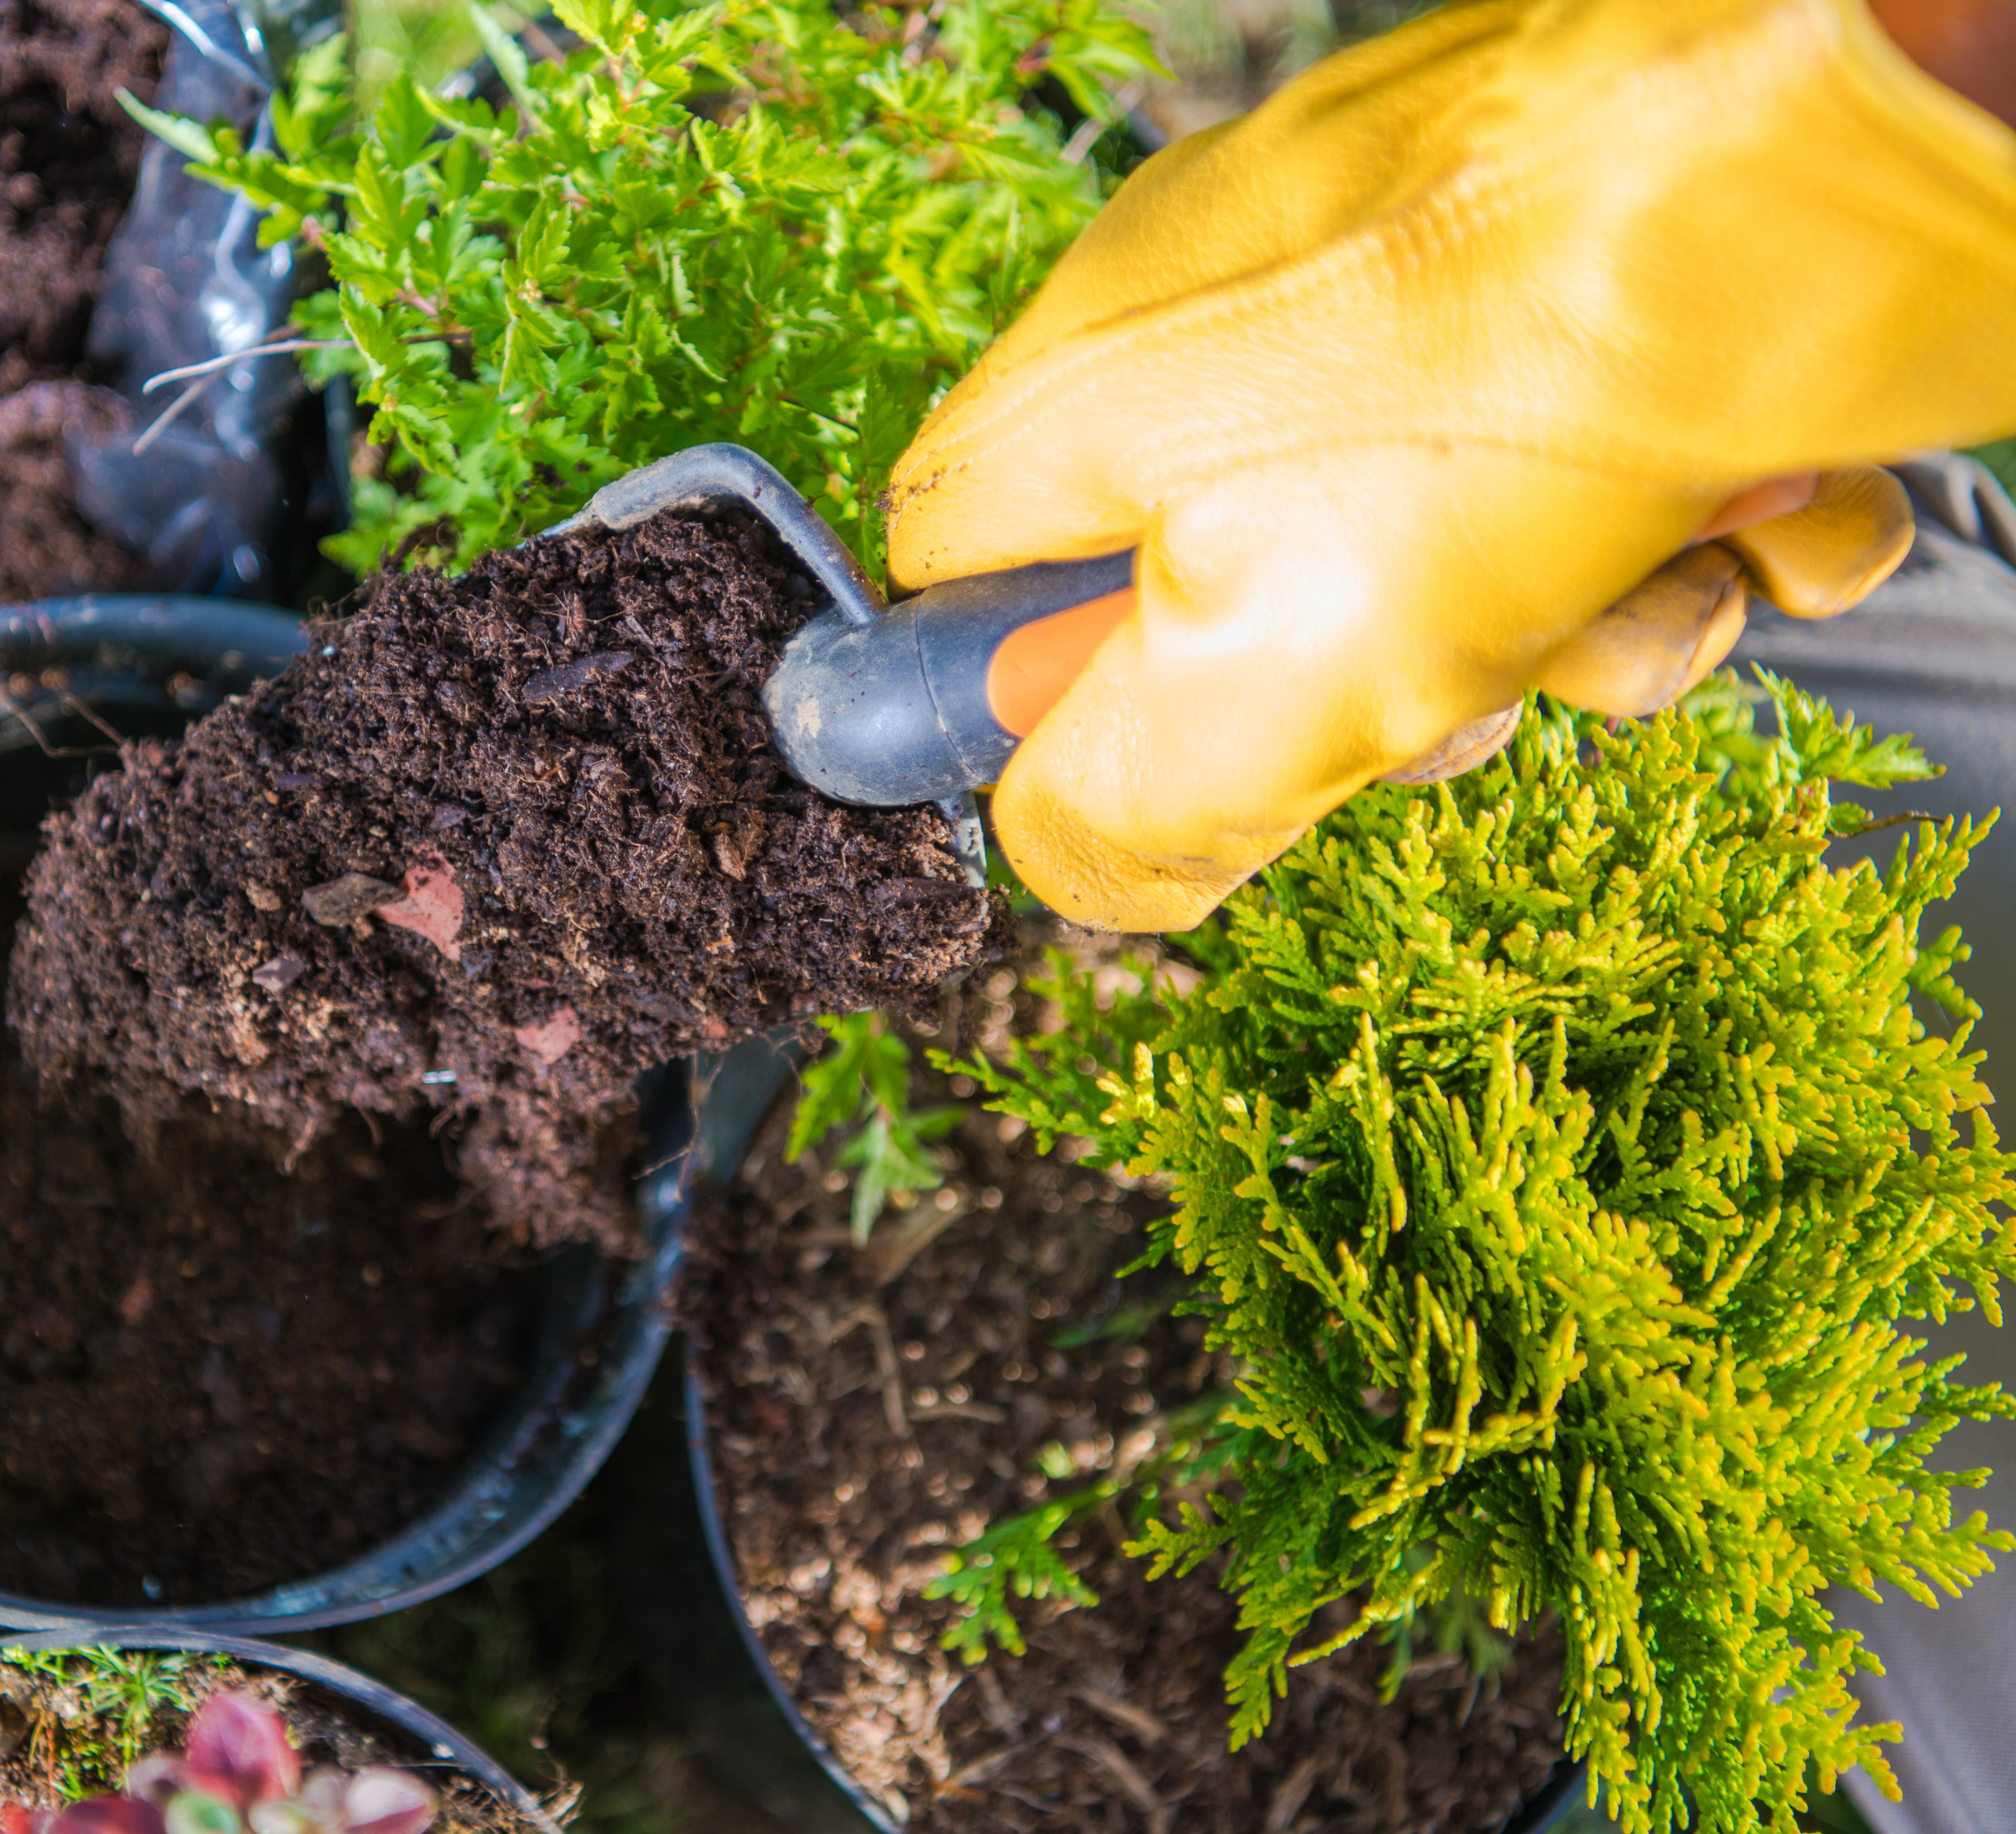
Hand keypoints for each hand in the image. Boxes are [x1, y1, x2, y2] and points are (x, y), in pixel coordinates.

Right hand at [885, 0, 2015, 931]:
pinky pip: (1624, 472)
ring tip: (1653, 558)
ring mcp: (1432, 283)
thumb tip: (1076, 868)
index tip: (1169, 754)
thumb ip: (1121, 806)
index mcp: (1097, 386)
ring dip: (1587, 628)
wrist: (1854, 132)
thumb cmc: (1539, 366)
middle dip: (1388, 692)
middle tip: (1464, 681)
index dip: (1036, 698)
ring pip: (1469, 559)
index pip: (955, 575)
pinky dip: (1711, 523)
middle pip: (1246, 599)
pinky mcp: (1610, 269)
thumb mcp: (1269, 670)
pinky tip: (1760, 490)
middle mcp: (1242, 311)